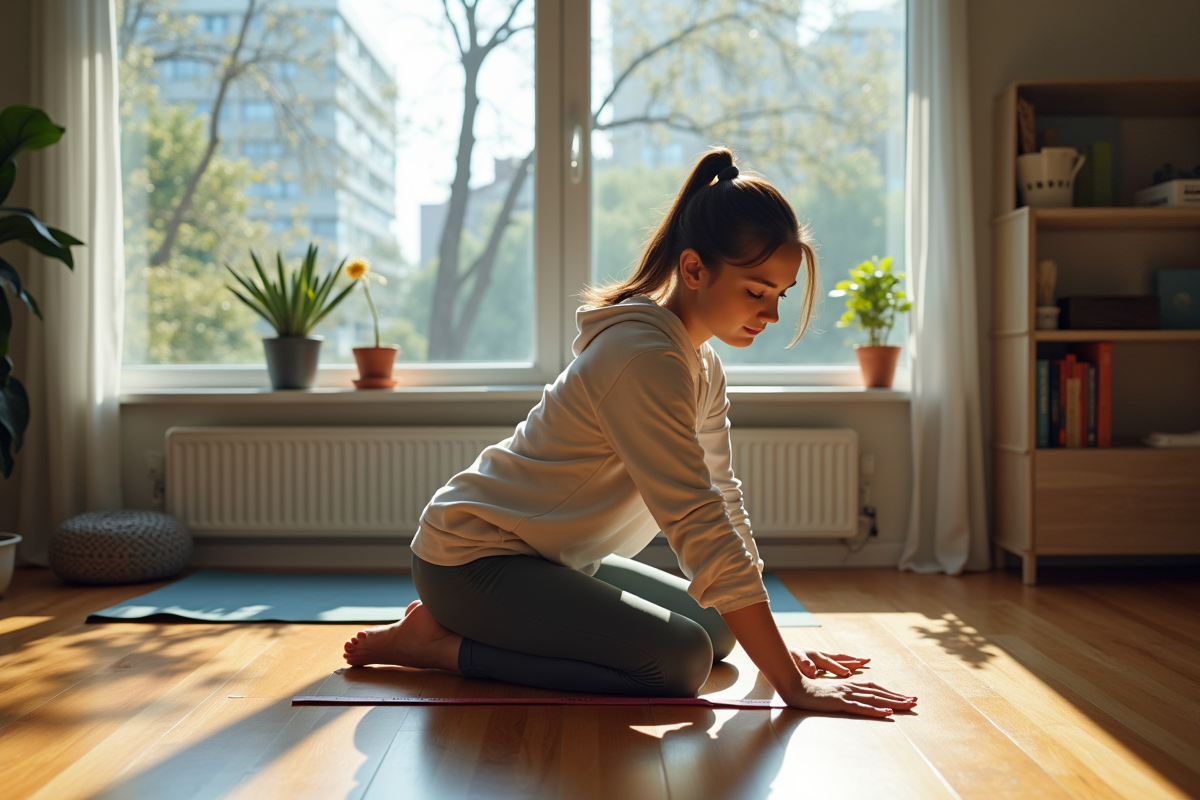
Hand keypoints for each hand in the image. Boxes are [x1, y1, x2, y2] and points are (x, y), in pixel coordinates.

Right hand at [782, 674, 916, 718]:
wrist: (792, 687)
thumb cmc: (808, 691)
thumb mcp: (828, 693)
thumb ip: (840, 695)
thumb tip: (850, 700)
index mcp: (848, 686)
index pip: (875, 689)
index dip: (890, 692)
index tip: (905, 697)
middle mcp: (850, 688)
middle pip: (879, 692)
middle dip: (898, 697)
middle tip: (915, 701)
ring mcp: (845, 695)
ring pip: (874, 698)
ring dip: (893, 702)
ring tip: (909, 705)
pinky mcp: (839, 703)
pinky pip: (860, 708)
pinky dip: (875, 710)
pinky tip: (887, 713)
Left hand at [791, 648, 869, 677]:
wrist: (778, 652)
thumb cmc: (785, 657)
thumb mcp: (792, 659)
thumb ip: (802, 663)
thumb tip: (812, 670)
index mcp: (815, 656)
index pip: (829, 663)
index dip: (838, 668)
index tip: (848, 673)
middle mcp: (819, 656)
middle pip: (839, 658)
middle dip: (852, 660)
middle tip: (867, 661)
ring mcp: (819, 658)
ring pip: (838, 659)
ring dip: (850, 660)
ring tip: (863, 661)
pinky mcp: (817, 661)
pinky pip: (833, 662)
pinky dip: (842, 663)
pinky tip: (847, 668)